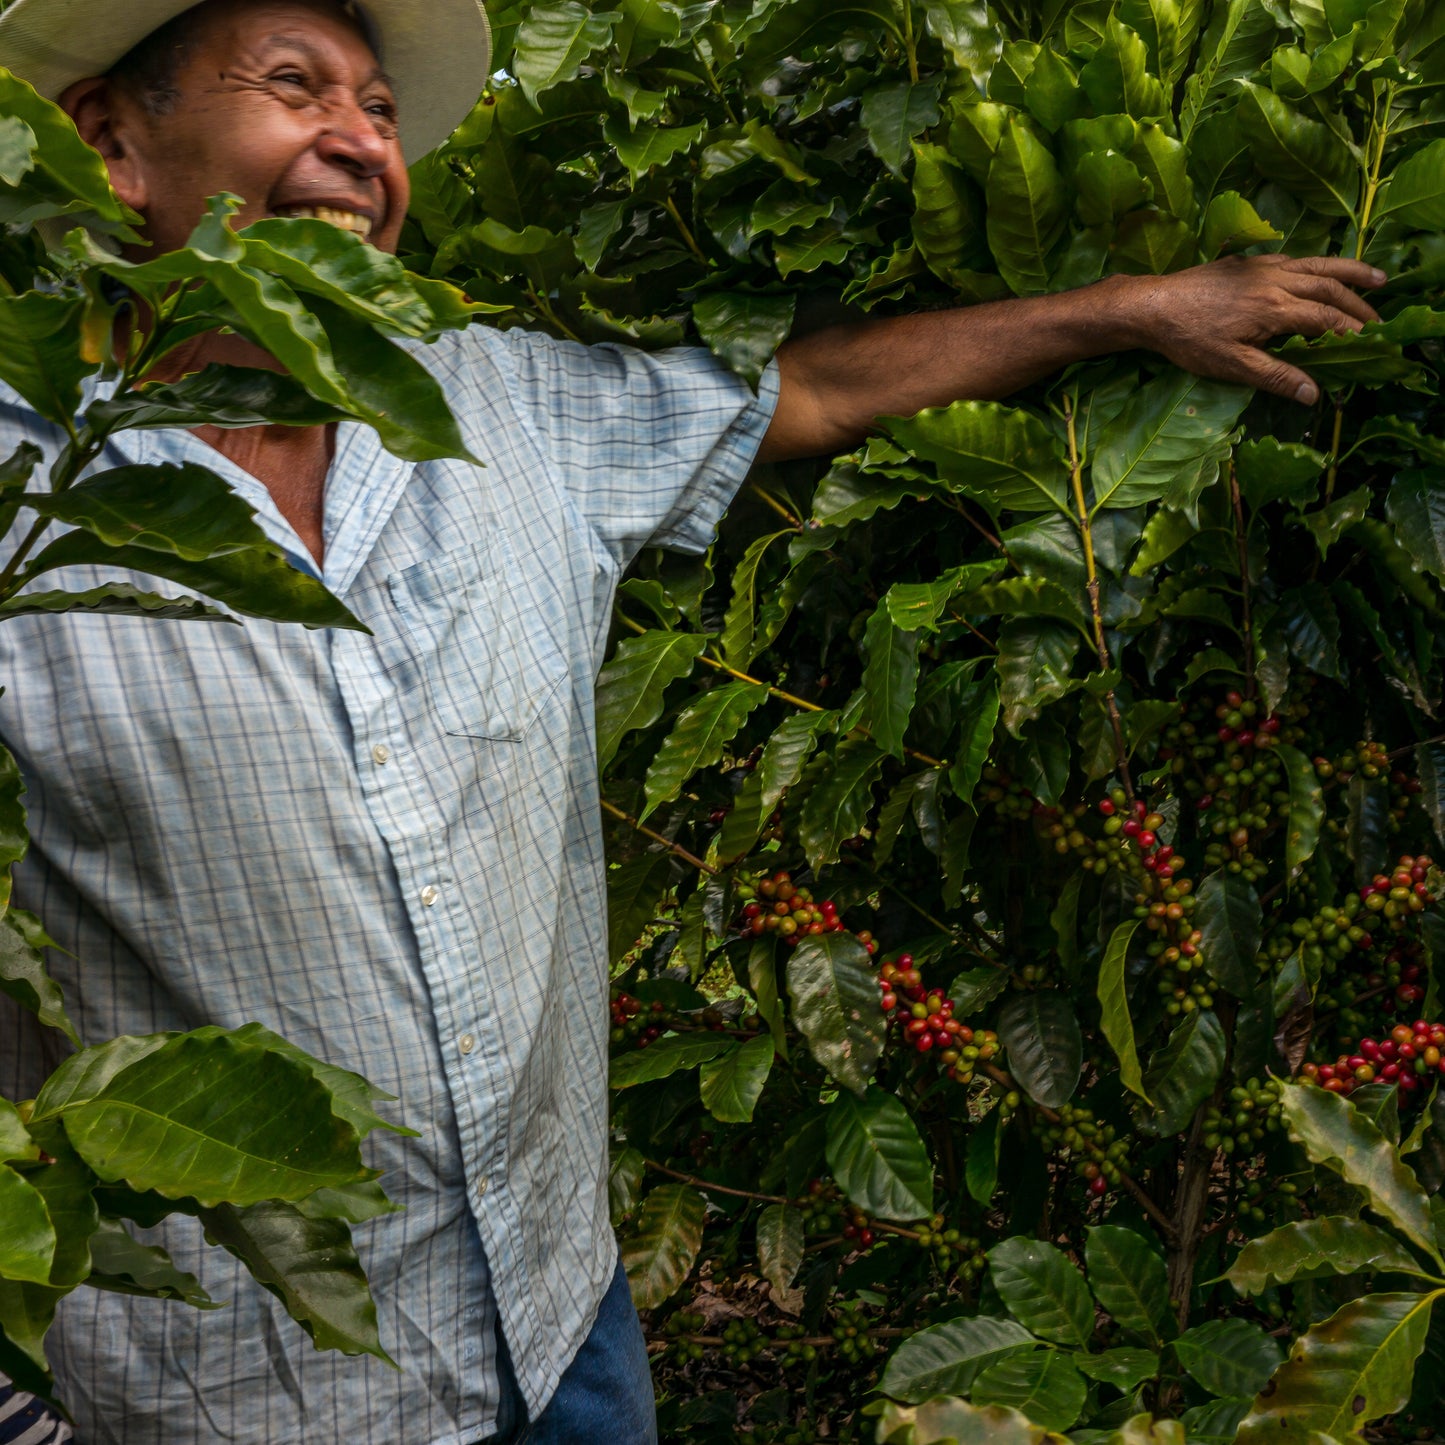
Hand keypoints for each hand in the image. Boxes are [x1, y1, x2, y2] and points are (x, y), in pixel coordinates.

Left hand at [1117, 254, 1385, 404]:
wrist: (1152, 305)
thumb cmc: (1189, 339)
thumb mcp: (1231, 365)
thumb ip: (1275, 376)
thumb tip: (1313, 394)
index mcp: (1276, 308)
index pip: (1327, 319)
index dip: (1352, 330)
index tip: (1373, 342)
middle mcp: (1276, 281)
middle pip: (1330, 288)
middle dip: (1359, 303)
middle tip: (1382, 318)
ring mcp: (1262, 267)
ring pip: (1317, 266)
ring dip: (1350, 272)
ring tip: (1377, 278)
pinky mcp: (1247, 263)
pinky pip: (1294, 259)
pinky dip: (1316, 264)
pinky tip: (1321, 270)